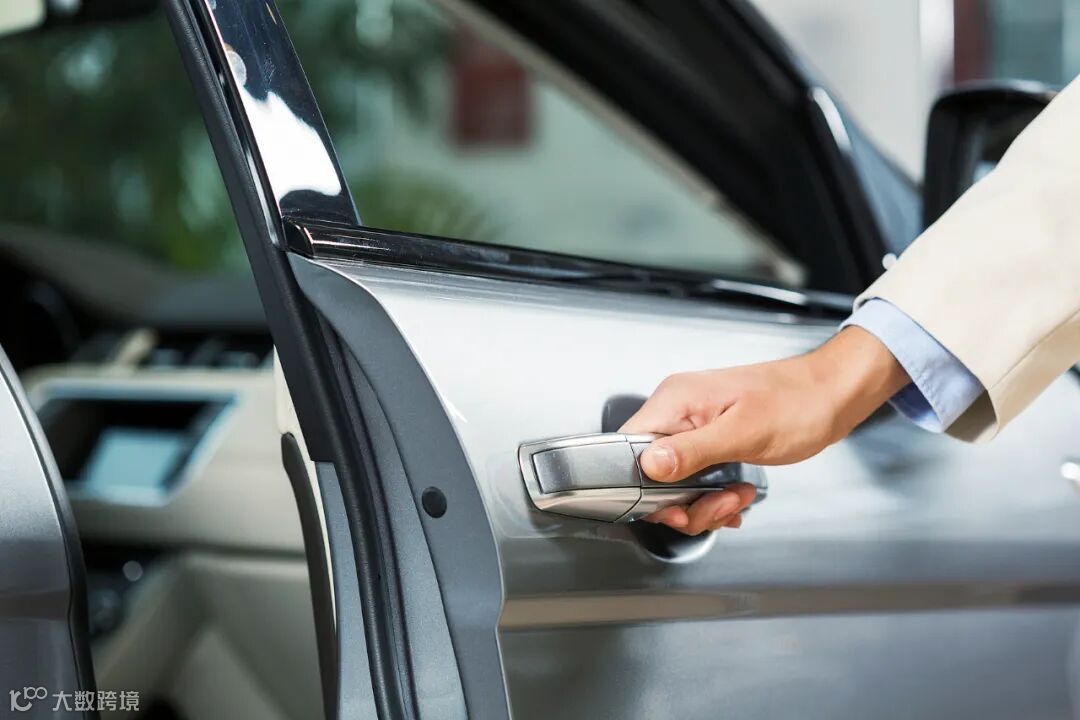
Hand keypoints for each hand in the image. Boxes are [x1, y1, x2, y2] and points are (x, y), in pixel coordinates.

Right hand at [620, 327, 908, 533]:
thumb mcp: (744, 433)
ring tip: (736, 496)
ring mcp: (692, 427)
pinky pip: (693, 478)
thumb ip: (691, 451)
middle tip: (718, 503)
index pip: (627, 447)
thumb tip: (648, 465)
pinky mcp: (708, 440)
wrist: (832, 395)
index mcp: (676, 401)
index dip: (643, 485)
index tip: (675, 504)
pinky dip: (712, 496)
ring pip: (673, 483)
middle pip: (650, 473)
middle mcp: (678, 411)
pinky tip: (735, 496)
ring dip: (704, 502)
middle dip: (684, 501)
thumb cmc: (798, 404)